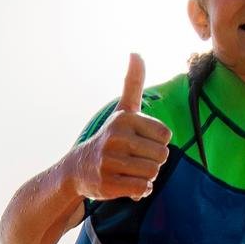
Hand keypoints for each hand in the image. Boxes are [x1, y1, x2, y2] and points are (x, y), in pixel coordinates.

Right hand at [72, 53, 169, 201]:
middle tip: (134, 159)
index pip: (166, 136)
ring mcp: (110, 162)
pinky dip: (140, 191)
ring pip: (152, 173)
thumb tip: (136, 52)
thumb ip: (133, 82)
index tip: (140, 142)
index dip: (157, 142)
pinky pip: (141, 190)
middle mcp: (116, 139)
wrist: (78, 169)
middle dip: (153, 161)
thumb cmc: (111, 137)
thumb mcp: (123, 109)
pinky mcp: (107, 184)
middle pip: (161, 156)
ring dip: (147, 176)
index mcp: (124, 120)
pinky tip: (127, 184)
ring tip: (130, 171)